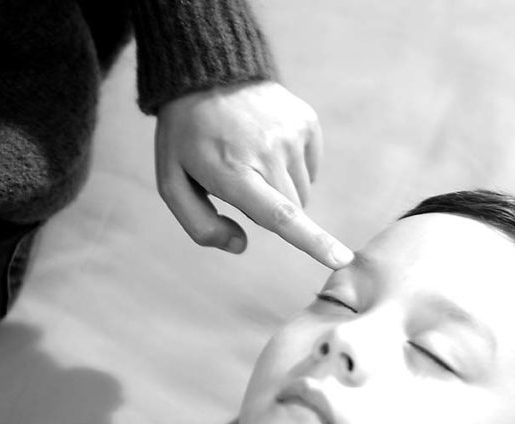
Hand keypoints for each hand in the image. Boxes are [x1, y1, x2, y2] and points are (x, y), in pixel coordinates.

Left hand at [155, 81, 352, 267]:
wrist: (205, 73)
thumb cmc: (187, 137)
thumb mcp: (172, 183)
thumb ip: (200, 226)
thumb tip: (241, 245)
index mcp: (233, 172)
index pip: (280, 215)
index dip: (312, 241)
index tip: (342, 260)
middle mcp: (269, 152)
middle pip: (292, 212)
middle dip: (270, 210)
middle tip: (240, 180)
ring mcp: (292, 134)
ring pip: (302, 192)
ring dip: (281, 188)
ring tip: (252, 158)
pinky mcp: (306, 122)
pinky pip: (311, 168)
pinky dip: (292, 167)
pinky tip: (267, 145)